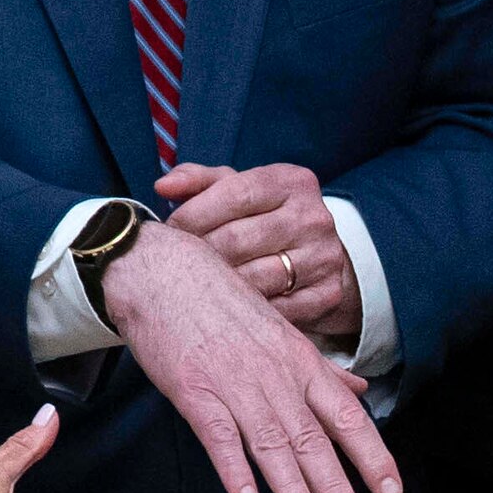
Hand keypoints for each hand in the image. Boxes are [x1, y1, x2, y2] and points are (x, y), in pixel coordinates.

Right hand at [101, 220, 403, 492]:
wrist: (160, 270)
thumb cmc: (221, 301)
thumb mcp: (281, 331)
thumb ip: (322, 370)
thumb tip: (361, 393)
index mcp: (301, 363)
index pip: (347, 416)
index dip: (372, 456)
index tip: (392, 492)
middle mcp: (276, 375)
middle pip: (312, 437)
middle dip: (336, 485)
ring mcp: (234, 383)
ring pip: (270, 441)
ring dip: (291, 486)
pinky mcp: (193, 389)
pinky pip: (218, 434)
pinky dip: (234, 468)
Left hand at [156, 160, 359, 349]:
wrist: (321, 258)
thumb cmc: (266, 220)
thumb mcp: (240, 191)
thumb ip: (201, 182)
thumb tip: (163, 185)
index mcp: (291, 182)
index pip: (233, 194)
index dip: (193, 215)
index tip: (171, 231)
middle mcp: (313, 217)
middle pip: (237, 239)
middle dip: (200, 255)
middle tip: (179, 265)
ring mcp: (324, 257)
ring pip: (253, 279)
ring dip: (219, 287)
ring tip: (200, 287)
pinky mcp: (328, 293)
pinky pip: (274, 310)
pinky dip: (247, 311)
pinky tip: (232, 306)